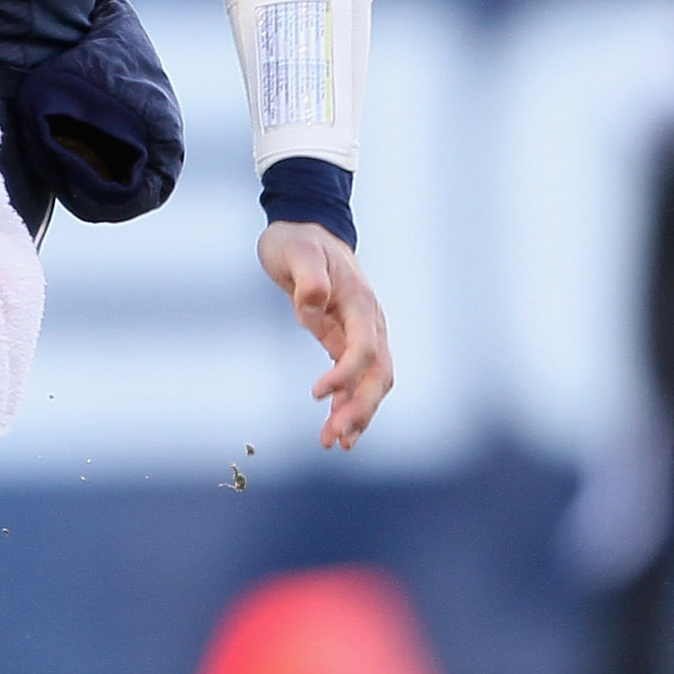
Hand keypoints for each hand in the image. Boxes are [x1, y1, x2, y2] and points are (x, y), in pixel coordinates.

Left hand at [258, 221, 392, 450]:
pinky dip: (348, 403)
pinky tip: (335, 428)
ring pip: (371, 382)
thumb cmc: (298, 240)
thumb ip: (307, 277)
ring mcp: (362, 332)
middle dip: (360, 408)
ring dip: (357, 414)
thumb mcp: (296, 251)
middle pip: (378, 374)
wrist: (306, 229)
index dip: (345, 374)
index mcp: (359, 304)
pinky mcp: (347, 339)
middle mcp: (370, 322)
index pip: (363, 348)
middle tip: (335, 438)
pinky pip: (356, 379)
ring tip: (335, 444)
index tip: (315, 393)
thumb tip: (315, 304)